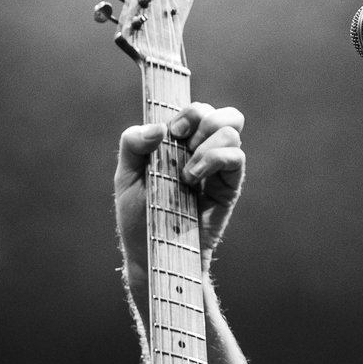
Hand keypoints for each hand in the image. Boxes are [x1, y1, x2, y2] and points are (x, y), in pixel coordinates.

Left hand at [115, 102, 246, 283]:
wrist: (153, 254)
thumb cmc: (138, 218)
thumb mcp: (125, 177)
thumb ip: (132, 144)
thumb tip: (159, 127)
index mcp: (178, 144)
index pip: (195, 109)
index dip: (186, 111)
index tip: (172, 131)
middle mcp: (201, 151)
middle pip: (220, 112)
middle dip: (200, 119)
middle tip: (181, 143)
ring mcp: (218, 168)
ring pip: (232, 127)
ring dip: (206, 143)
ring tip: (186, 172)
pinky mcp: (229, 186)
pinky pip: (236, 156)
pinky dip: (215, 158)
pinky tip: (193, 178)